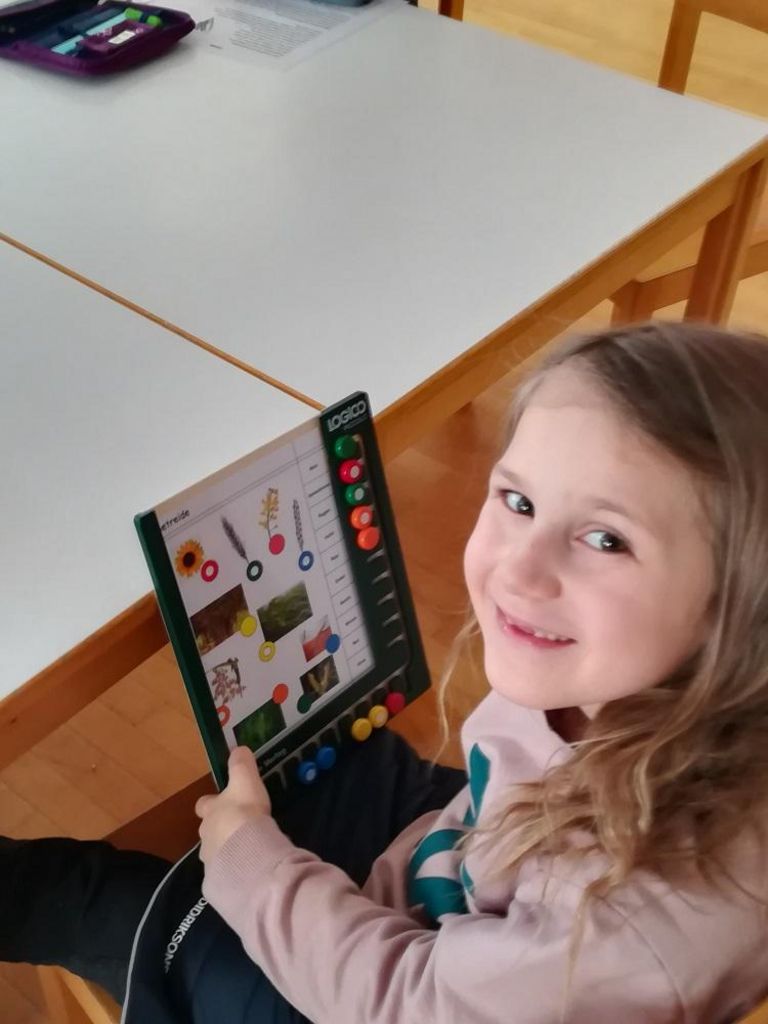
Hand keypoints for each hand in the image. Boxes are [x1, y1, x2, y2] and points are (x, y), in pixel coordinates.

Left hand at [195, 746, 271, 864]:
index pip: (203, 805)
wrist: (248, 854)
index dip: (211, 803)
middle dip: (220, 829)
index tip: (222, 803)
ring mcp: (210, 861)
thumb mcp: (245, 780)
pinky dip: (234, 872)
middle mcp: (205, 836)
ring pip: (216, 853)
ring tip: (247, 852)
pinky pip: (226, 875)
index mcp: (210, 811)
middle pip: (208, 831)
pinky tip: (248, 871)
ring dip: (228, 851)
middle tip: (240, 829)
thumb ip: (241, 764)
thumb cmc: (245, 812)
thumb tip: (238, 749)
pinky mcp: (219, 882)